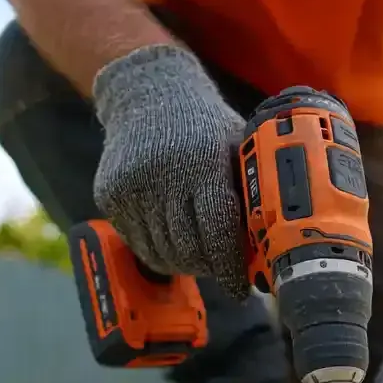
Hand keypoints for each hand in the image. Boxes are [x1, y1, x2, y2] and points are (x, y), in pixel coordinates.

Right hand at [91, 44, 250, 299]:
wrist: (148, 94)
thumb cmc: (204, 127)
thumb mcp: (236, 146)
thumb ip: (250, 191)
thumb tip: (272, 244)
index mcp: (204, 163)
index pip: (218, 231)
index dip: (229, 267)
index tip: (240, 288)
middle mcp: (164, 175)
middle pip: (189, 250)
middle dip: (209, 268)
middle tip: (222, 269)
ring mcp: (132, 186)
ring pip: (162, 254)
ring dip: (184, 264)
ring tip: (199, 257)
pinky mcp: (110, 195)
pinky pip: (138, 244)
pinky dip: (159, 253)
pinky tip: (173, 243)